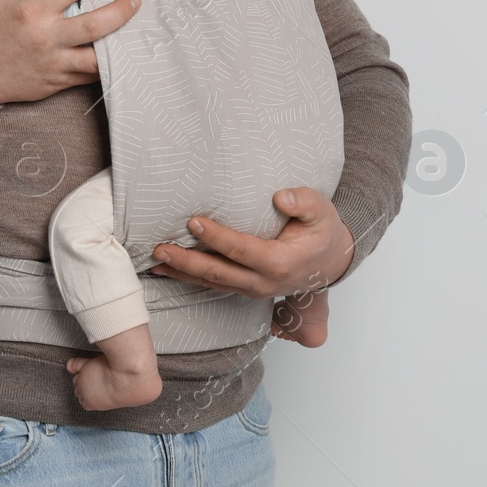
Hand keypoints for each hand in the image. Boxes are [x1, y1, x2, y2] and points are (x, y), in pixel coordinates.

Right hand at [0, 0, 138, 103]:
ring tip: (136, 29)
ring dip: (119, 42)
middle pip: (93, 26)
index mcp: (31, 11)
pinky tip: (120, 52)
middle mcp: (46, 37)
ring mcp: (54, 62)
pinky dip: (106, 64)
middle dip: (119, 11)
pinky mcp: (59, 80)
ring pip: (96, 57)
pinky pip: (89, 75)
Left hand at [147, 188, 354, 298]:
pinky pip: (215, 285)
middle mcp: (264, 282)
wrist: (331, 261)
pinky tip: (169, 271)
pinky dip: (191, 279)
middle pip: (219, 273)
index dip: (216, 237)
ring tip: (155, 262)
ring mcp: (254, 289)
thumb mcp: (322, 210)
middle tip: (160, 249)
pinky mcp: (246, 289)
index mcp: (280, 262)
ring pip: (212, 284)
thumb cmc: (322, 231)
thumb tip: (281, 197)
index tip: (193, 222)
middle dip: (186, 262)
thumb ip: (304, 202)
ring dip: (182, 274)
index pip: (241, 250)